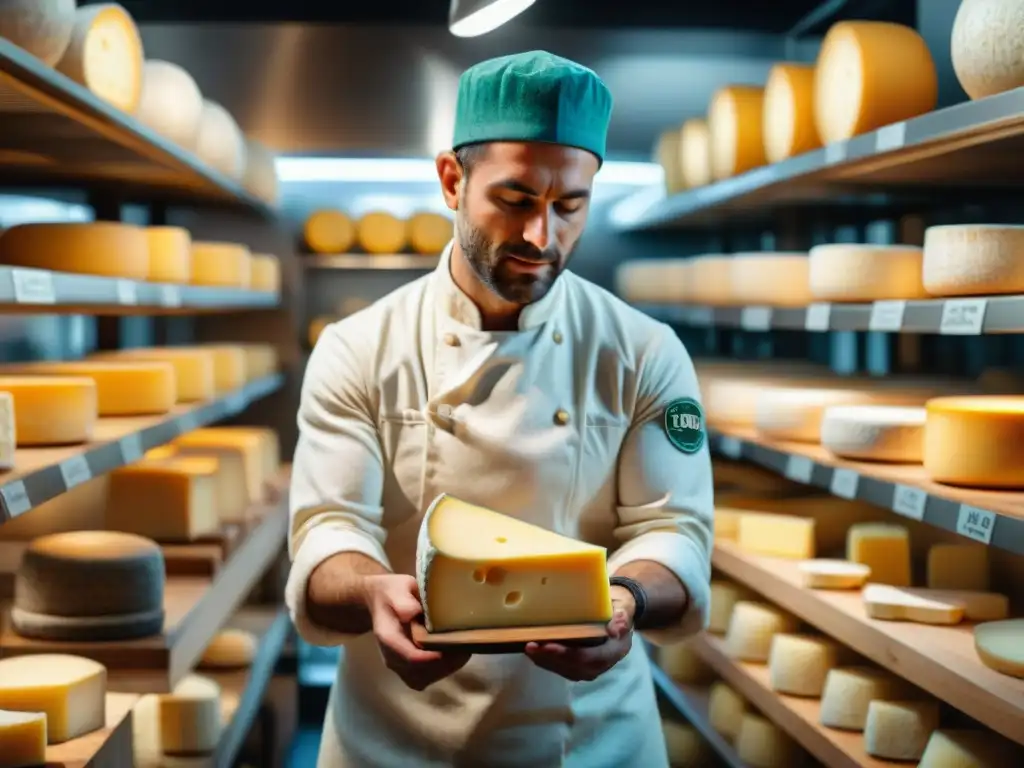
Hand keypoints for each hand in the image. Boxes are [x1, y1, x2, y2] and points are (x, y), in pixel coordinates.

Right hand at [364, 573, 470, 690]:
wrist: (380, 602)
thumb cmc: (392, 592)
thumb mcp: (396, 588)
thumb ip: (402, 600)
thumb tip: (413, 612)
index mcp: (388, 638)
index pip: (411, 657)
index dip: (434, 657)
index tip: (453, 646)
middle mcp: (392, 657)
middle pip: (419, 674)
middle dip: (444, 664)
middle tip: (465, 646)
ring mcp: (399, 666)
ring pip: (423, 680)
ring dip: (445, 668)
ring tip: (462, 649)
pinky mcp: (407, 669)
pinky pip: (425, 678)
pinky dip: (441, 669)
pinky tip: (454, 653)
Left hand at [524, 586, 635, 681]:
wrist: (616, 615)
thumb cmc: (616, 608)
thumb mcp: (622, 608)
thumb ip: (621, 617)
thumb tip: (616, 630)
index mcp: (615, 651)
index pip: (589, 657)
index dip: (568, 654)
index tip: (548, 646)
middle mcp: (602, 664)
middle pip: (573, 666)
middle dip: (550, 658)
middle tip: (530, 646)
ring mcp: (590, 667)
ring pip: (565, 670)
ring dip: (544, 661)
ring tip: (528, 648)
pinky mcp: (580, 666)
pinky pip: (561, 668)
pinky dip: (545, 661)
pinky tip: (533, 652)